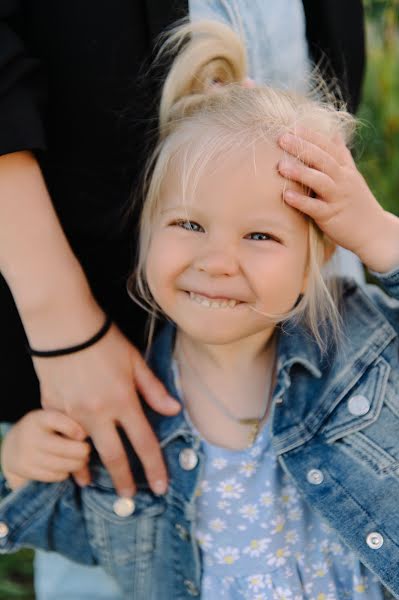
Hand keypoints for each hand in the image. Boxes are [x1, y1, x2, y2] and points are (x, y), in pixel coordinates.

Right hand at [1, 410, 89, 490]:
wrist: (12, 446)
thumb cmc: (45, 430)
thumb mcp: (53, 421)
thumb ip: (71, 427)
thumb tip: (87, 449)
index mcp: (39, 418)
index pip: (56, 420)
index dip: (73, 428)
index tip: (83, 435)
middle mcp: (31, 435)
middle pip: (63, 447)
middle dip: (82, 451)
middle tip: (86, 450)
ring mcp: (27, 454)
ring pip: (61, 464)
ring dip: (77, 464)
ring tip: (81, 460)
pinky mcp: (26, 470)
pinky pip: (54, 475)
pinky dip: (65, 473)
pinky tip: (66, 467)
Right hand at [34, 323, 180, 496]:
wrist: (64, 327)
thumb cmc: (104, 341)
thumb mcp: (135, 361)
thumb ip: (154, 390)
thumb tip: (175, 410)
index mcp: (123, 400)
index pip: (144, 441)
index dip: (154, 467)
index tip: (161, 487)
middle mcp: (98, 412)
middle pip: (115, 456)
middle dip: (125, 481)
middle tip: (131, 498)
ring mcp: (72, 414)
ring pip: (85, 453)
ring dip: (93, 471)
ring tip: (99, 485)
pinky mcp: (52, 410)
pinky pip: (63, 440)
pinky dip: (70, 455)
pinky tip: (75, 466)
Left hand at [277, 128, 398, 271]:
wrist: (373, 230)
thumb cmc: (357, 202)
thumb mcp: (352, 175)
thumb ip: (342, 155)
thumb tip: (334, 134)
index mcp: (345, 169)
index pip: (328, 147)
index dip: (312, 136)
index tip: (294, 126)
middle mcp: (343, 180)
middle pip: (323, 160)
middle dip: (303, 148)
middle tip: (282, 138)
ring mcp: (337, 198)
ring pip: (320, 181)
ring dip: (300, 173)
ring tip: (280, 166)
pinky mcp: (331, 216)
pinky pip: (315, 207)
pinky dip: (301, 201)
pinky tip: (286, 196)